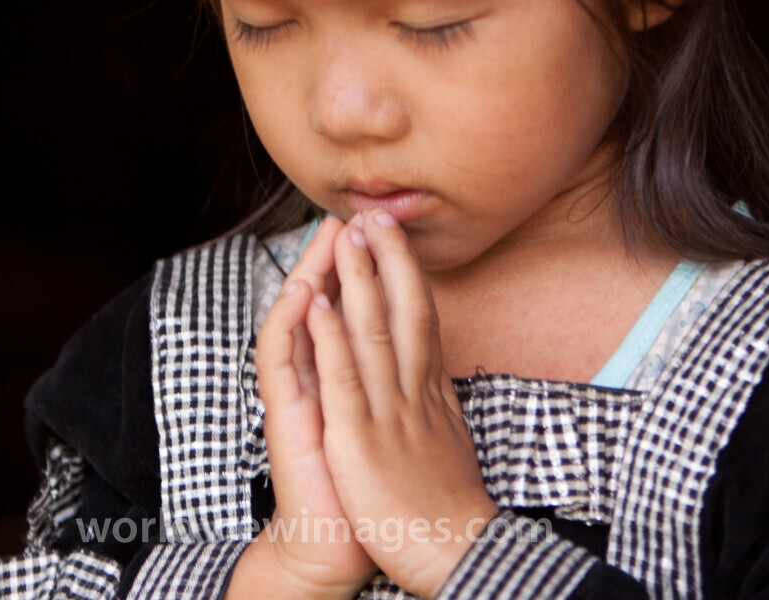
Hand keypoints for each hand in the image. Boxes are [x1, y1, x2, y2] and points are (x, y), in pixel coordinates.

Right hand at [239, 217, 376, 599]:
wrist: (336, 545)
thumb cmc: (366, 487)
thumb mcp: (388, 423)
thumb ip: (391, 382)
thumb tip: (414, 348)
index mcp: (344, 377)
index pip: (350, 309)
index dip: (364, 269)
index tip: (382, 231)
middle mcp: (316, 379)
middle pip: (321, 304)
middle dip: (335, 258)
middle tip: (352, 213)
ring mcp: (297, 397)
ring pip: (299, 323)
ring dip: (311, 276)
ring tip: (326, 237)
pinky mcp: (287, 421)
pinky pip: (285, 366)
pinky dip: (295, 328)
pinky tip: (305, 297)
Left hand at [306, 212, 497, 598]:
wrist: (451, 554)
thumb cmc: (444, 505)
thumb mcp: (448, 440)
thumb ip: (436, 402)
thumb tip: (436, 374)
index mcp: (431, 392)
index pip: (421, 318)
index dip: (407, 274)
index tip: (394, 237)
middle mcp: (413, 392)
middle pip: (403, 310)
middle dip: (387, 259)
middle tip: (373, 214)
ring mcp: (387, 412)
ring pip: (372, 331)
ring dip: (358, 279)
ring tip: (347, 234)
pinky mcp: (360, 438)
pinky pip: (343, 379)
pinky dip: (328, 338)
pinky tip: (317, 303)